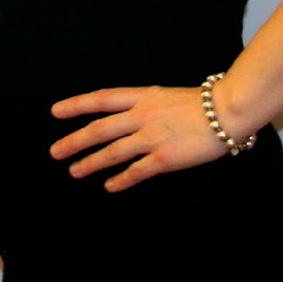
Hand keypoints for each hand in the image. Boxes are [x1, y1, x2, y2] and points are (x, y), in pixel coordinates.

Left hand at [50, 84, 227, 192]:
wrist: (227, 110)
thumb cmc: (203, 103)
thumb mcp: (166, 95)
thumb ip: (146, 104)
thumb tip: (128, 115)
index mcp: (142, 96)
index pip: (101, 99)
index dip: (77, 105)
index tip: (56, 112)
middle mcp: (142, 115)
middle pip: (99, 128)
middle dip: (74, 141)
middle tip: (55, 152)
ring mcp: (152, 137)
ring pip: (112, 152)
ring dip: (91, 163)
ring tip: (74, 171)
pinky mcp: (165, 158)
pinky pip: (137, 171)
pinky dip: (121, 179)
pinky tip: (109, 186)